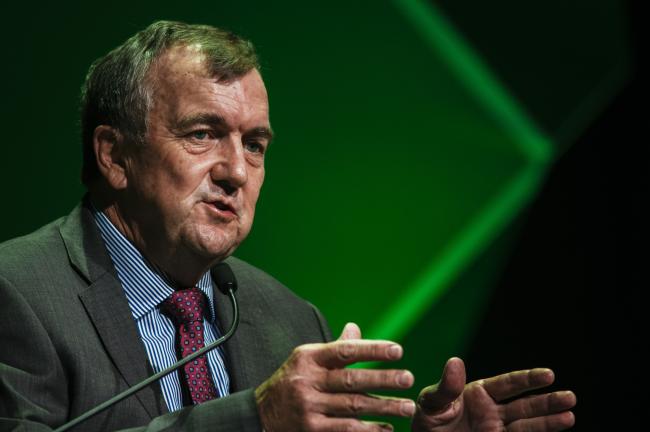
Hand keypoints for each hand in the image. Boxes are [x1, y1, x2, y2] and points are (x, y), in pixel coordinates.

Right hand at [255, 323, 416, 430]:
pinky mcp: (311, 429)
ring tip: (407, 407)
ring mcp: (309, 407)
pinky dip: (368, 430)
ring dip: (384, 408)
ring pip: (353, 407)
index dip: (372, 349)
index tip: (398, 350)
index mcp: (309, 357)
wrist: (260, 414)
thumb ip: (335, 349)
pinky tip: (386, 429)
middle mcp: (308, 381)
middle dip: (383, 379)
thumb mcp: (307, 360)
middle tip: (408, 378)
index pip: (344, 350)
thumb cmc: (292, 381)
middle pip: (352, 380)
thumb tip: (355, 328)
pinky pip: (345, 430)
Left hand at [411, 358, 575, 431]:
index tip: (548, 375)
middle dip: (547, 402)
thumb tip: (456, 361)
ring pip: (528, 426)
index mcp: (478, 394)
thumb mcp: (431, 404)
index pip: (508, 384)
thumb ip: (445, 388)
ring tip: (570, 416)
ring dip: (549, 422)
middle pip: (524, 405)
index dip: (528, 379)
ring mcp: (497, 431)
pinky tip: (556, 429)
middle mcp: (492, 412)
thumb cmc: (426, 425)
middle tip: (570, 397)